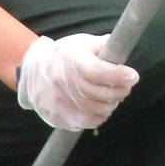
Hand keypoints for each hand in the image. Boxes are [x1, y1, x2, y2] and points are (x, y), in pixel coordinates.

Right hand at [15, 34, 138, 130]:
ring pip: (99, 110)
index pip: (98, 72)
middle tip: (126, 85)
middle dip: (121, 90)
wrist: (32, 72)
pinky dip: (101, 115)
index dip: (119, 76)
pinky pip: (89, 122)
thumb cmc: (65, 56)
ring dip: (112, 103)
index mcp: (71, 61)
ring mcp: (60, 102)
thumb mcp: (82, 43)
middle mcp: (63, 82)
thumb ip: (103, 45)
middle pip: (102, 94)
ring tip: (112, 95)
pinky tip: (101, 106)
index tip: (132, 76)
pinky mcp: (59, 117)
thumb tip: (121, 46)